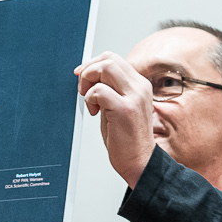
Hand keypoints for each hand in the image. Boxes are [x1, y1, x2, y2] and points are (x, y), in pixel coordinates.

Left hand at [74, 52, 155, 188]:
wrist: (139, 162)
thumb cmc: (128, 139)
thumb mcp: (120, 107)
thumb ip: (110, 90)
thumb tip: (89, 76)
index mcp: (139, 85)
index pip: (114, 59)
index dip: (93, 64)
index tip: (82, 77)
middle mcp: (139, 87)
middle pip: (109, 58)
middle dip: (89, 70)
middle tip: (83, 89)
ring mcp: (134, 97)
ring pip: (106, 67)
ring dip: (89, 80)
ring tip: (89, 100)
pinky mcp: (125, 109)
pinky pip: (99, 90)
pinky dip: (90, 98)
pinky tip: (94, 112)